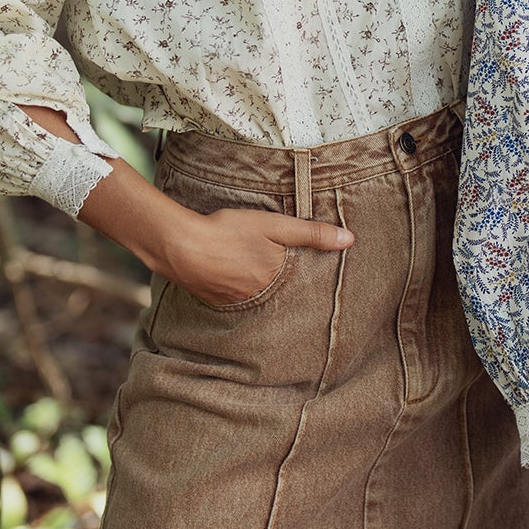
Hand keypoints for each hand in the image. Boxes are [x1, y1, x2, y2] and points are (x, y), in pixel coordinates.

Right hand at [156, 205, 353, 307]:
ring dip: (257, 287)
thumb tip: (350, 240)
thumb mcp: (275, 227)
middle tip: (284, 279)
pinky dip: (235, 287)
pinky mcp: (211, 298)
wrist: (178, 244)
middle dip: (282, 287)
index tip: (316, 283)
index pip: (299, 287)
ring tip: (256, 274)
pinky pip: (232, 296)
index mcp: (275, 283)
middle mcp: (256, 299)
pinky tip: (232, 274)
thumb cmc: (229, 232)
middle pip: (277, 294)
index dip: (306, 283)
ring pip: (254, 295)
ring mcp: (232, 302)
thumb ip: (312, 234)